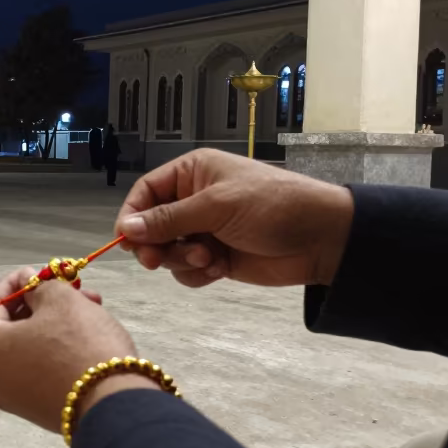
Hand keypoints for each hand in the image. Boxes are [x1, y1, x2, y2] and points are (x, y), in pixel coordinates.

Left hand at [0, 268, 158, 431]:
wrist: (114, 406)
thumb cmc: (80, 344)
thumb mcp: (60, 300)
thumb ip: (40, 286)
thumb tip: (31, 286)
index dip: (14, 282)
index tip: (39, 271)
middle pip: (10, 326)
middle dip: (42, 301)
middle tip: (72, 288)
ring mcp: (14, 397)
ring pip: (29, 346)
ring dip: (55, 321)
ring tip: (92, 306)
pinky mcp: (39, 409)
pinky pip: (40, 368)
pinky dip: (58, 348)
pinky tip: (88, 333)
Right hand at [114, 149, 353, 287]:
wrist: (321, 239)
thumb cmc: (272, 207)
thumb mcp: (217, 206)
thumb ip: (169, 219)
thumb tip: (126, 230)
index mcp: (192, 174)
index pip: (146, 193)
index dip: (133, 216)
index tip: (126, 240)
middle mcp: (194, 200)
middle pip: (151, 226)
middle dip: (155, 245)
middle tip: (156, 261)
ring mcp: (205, 231)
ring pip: (168, 251)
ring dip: (181, 260)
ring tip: (208, 259)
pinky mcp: (216, 258)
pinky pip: (188, 271)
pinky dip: (198, 273)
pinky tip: (220, 269)